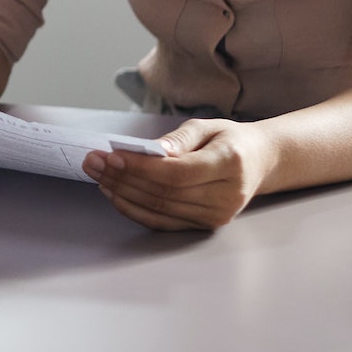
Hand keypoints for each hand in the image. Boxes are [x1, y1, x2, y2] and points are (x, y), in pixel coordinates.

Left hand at [81, 119, 273, 230]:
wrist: (258, 162)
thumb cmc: (229, 140)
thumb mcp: (208, 126)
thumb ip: (178, 138)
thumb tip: (151, 150)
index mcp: (230, 164)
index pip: (177, 173)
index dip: (140, 168)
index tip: (111, 156)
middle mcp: (226, 196)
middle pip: (164, 193)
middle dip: (122, 178)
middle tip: (93, 162)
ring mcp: (216, 216)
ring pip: (159, 209)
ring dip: (122, 193)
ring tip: (97, 174)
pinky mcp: (205, 225)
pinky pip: (162, 222)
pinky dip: (133, 209)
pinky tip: (114, 192)